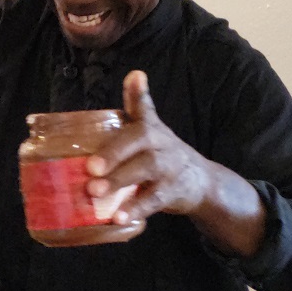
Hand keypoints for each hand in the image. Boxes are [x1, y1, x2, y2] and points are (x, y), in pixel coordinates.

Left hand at [86, 70, 209, 231]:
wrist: (201, 182)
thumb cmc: (162, 153)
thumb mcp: (152, 129)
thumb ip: (138, 105)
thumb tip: (134, 73)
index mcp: (152, 128)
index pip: (146, 108)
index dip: (140, 94)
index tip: (135, 77)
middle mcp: (162, 143)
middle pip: (140, 141)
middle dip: (114, 154)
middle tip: (89, 168)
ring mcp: (169, 167)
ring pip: (147, 170)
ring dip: (120, 180)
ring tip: (95, 191)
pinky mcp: (172, 192)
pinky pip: (154, 200)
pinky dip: (136, 208)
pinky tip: (118, 217)